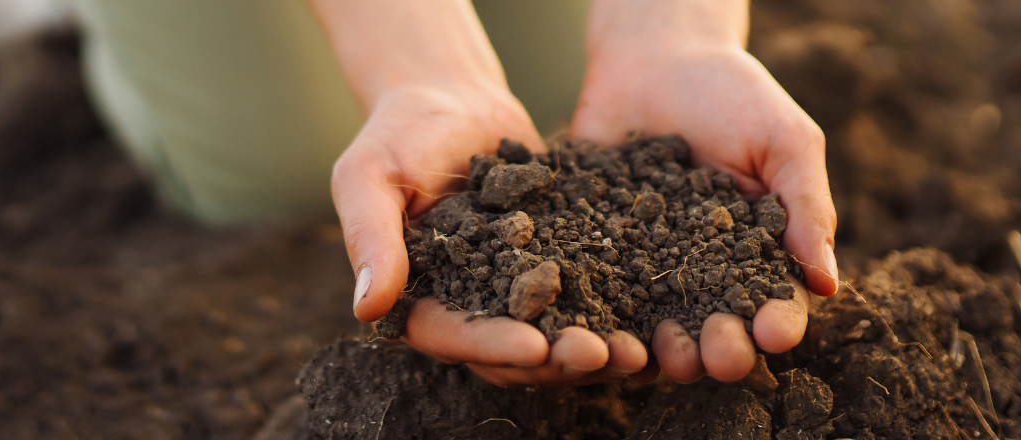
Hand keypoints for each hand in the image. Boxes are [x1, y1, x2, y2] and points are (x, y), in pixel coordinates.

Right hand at [334, 86, 646, 385]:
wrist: (452, 100)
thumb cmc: (399, 132)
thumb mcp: (370, 175)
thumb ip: (370, 236)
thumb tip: (367, 306)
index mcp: (418, 298)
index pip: (455, 337)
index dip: (494, 346)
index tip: (535, 346)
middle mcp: (468, 307)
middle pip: (513, 354)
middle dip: (558, 359)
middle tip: (603, 354)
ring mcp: (515, 293)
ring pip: (557, 337)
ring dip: (595, 350)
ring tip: (637, 350)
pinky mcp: (557, 270)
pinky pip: (588, 299)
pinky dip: (618, 311)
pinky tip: (653, 314)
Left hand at [571, 2, 839, 382]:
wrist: (654, 57)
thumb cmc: (734, 95)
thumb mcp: (784, 141)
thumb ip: (805, 207)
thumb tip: (827, 283)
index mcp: (757, 259)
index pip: (774, 306)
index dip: (778, 324)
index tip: (775, 330)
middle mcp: (702, 276)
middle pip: (714, 331)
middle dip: (719, 350)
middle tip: (718, 354)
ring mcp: (644, 269)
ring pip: (652, 326)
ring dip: (656, 349)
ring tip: (654, 355)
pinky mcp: (591, 253)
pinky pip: (591, 294)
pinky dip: (591, 316)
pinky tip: (590, 326)